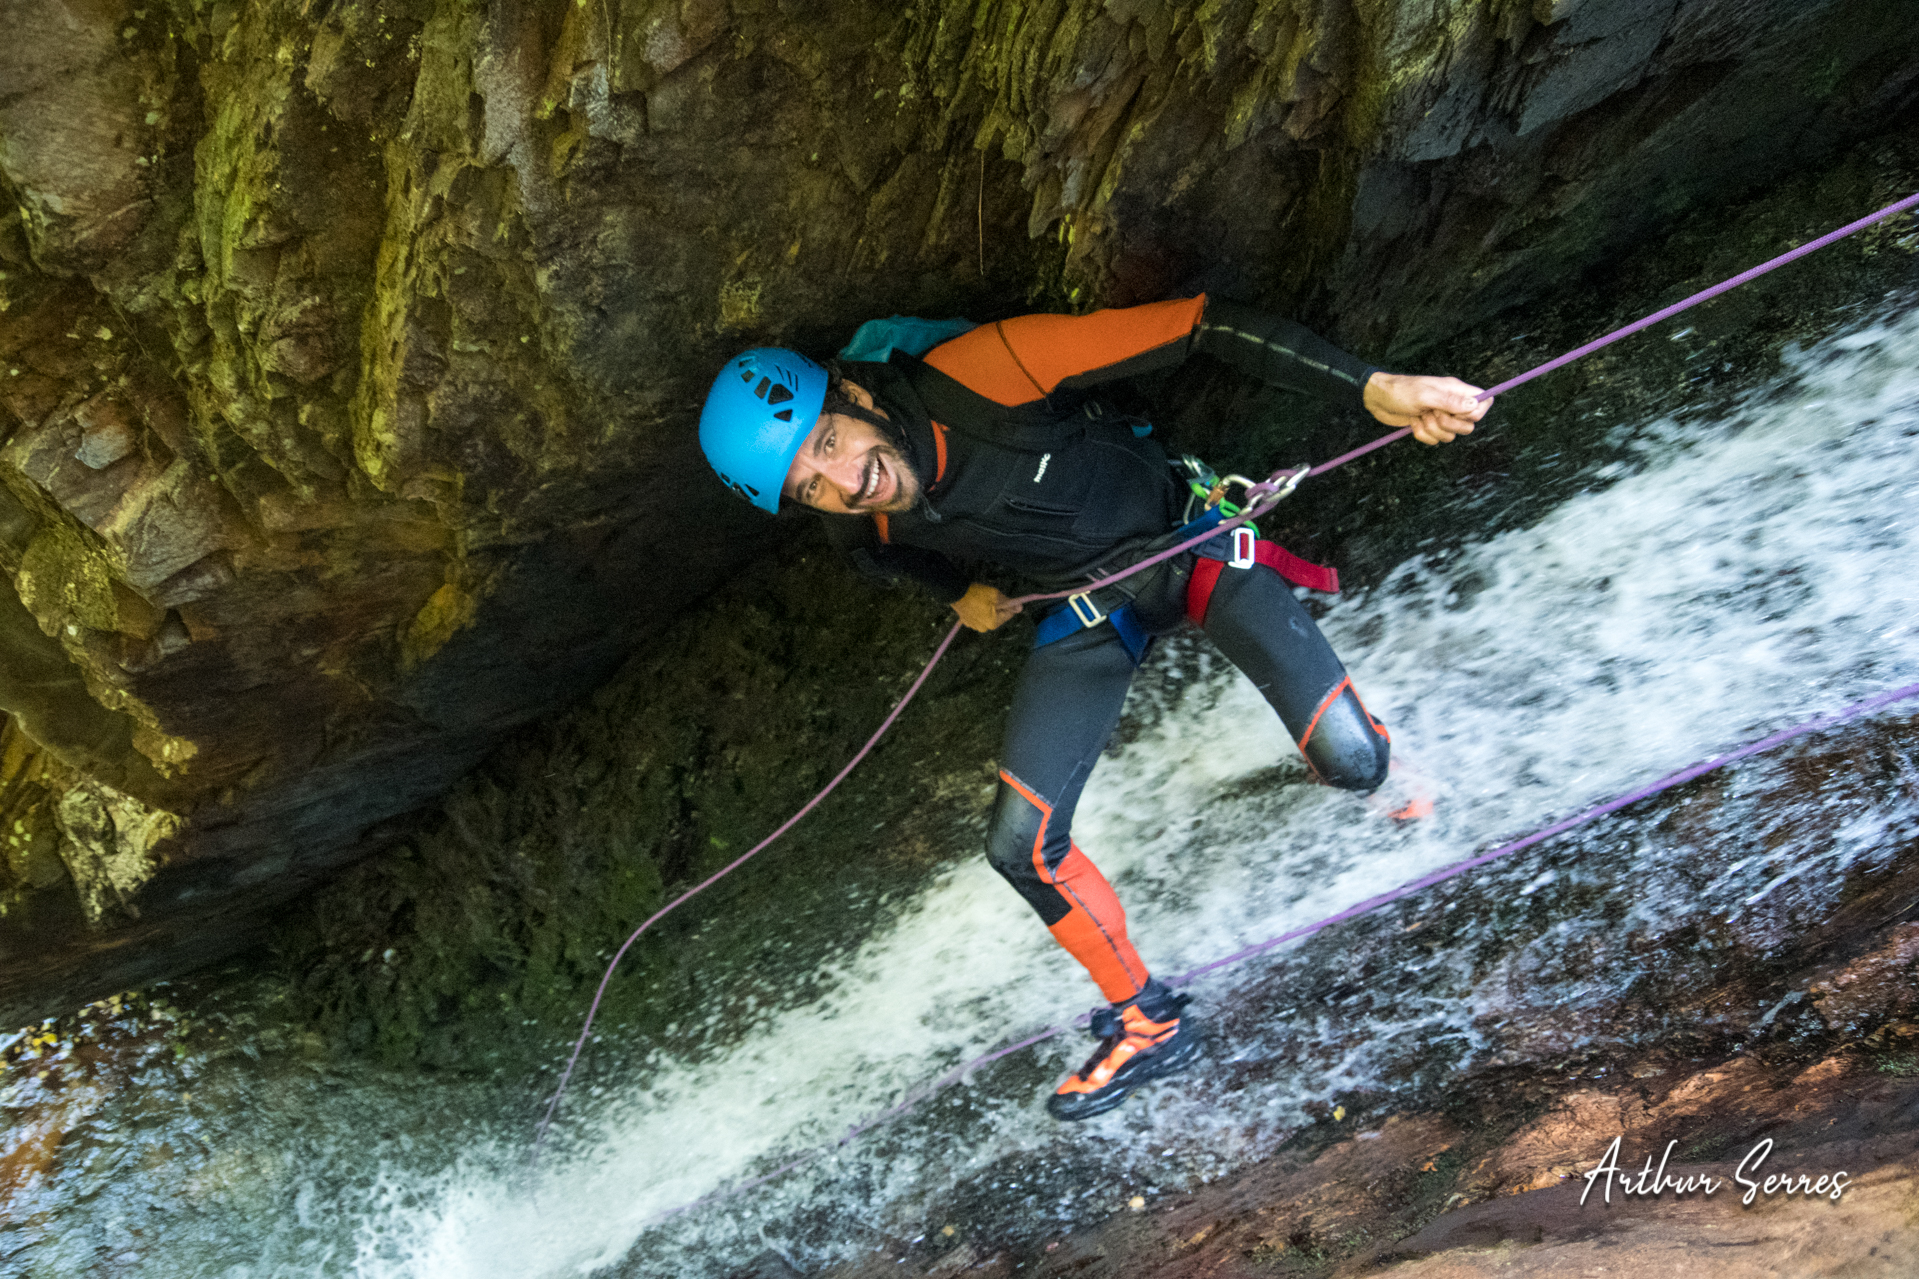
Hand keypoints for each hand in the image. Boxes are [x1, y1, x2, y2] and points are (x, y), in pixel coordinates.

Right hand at [951, 582, 1022, 631]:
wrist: (956, 593)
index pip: (1009, 614)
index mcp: (994, 623)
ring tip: (981, 599)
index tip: (1005, 597)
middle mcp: (984, 628)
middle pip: (998, 616)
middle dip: (997, 607)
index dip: (1009, 604)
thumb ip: (1009, 603)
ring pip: (988, 616)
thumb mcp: (996, 596)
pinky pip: (978, 617)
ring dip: (988, 609)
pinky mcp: (966, 622)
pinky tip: (974, 603)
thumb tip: (1020, 608)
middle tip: (991, 597)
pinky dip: (978, 611)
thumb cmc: (978, 594)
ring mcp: (974, 626)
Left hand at [1362, 372, 1490, 444]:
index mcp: (1456, 390)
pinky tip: (1413, 422)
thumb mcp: (1425, 394)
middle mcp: (1452, 404)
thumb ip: (1450, 400)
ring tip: (1420, 416)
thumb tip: (1475, 404)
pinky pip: (1435, 440)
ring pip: (1450, 436)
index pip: (1484, 403)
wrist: (1378, 399)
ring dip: (1432, 430)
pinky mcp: (1429, 427)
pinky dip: (1422, 435)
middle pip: (1468, 425)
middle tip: (1433, 414)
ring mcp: (1440, 416)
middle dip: (1449, 425)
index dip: (1475, 413)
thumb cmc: (1400, 391)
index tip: (1458, 413)